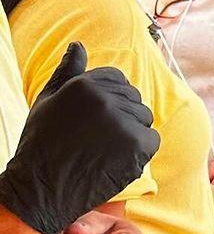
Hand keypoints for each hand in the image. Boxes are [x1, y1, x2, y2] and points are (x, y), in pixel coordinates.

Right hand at [0, 42, 159, 233]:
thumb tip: (79, 45)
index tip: (96, 119)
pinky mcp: (136, 145)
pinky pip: (152, 140)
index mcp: (85, 84)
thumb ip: (68, 71)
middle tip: (98, 139)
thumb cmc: (43, 143)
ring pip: (144, 119)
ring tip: (106, 149)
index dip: (111, 99)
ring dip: (132, 134)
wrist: (42, 188)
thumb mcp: (49, 100)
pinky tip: (118, 159)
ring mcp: (123, 122)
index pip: (118, 79)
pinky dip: (141, 151)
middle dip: (122, 116)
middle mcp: (106, 99)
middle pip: (134, 99)